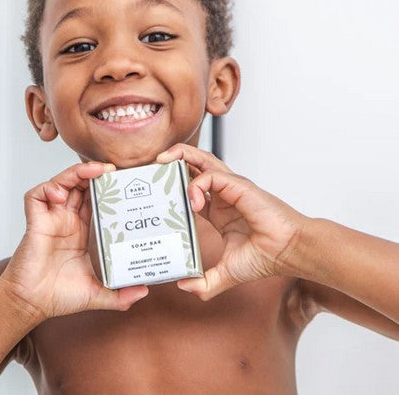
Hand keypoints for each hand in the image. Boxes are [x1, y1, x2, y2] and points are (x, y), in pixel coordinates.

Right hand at [0, 161, 148, 320]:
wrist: (31, 304)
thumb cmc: (61, 296)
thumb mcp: (99, 293)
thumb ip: (121, 295)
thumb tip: (144, 291)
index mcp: (85, 231)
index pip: (99, 200)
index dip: (109, 188)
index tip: (125, 182)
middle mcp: (69, 220)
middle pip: (83, 186)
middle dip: (96, 174)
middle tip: (113, 169)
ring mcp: (52, 219)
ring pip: (62, 183)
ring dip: (76, 172)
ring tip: (94, 171)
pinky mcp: (36, 221)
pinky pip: (37, 196)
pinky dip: (48, 189)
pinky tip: (58, 195)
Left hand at [156, 144, 307, 299]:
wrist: (288, 252)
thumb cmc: (265, 257)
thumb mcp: (227, 272)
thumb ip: (205, 282)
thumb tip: (183, 286)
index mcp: (219, 210)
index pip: (190, 189)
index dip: (173, 187)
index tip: (156, 191)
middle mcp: (223, 195)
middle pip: (195, 167)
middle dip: (174, 162)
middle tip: (155, 165)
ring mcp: (230, 188)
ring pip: (202, 161)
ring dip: (181, 156)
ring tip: (163, 160)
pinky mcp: (238, 185)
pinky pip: (211, 175)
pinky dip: (198, 184)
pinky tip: (193, 202)